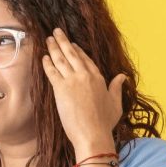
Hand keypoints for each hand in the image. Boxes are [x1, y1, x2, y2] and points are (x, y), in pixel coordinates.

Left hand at [41, 27, 126, 153]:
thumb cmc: (104, 123)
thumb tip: (122, 76)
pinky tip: (43, 57)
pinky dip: (47, 63)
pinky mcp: (61, 89)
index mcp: (99, 78)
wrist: (92, 134)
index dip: (77, 50)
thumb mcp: (115, 103)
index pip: (86, 59)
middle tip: (56, 32)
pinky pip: (52, 72)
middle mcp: (86, 76)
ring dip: (53, 48)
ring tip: (48, 39)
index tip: (71, 44)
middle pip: (72, 54)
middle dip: (63, 41)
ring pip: (61, 60)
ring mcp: (73, 81)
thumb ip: (117, 88)